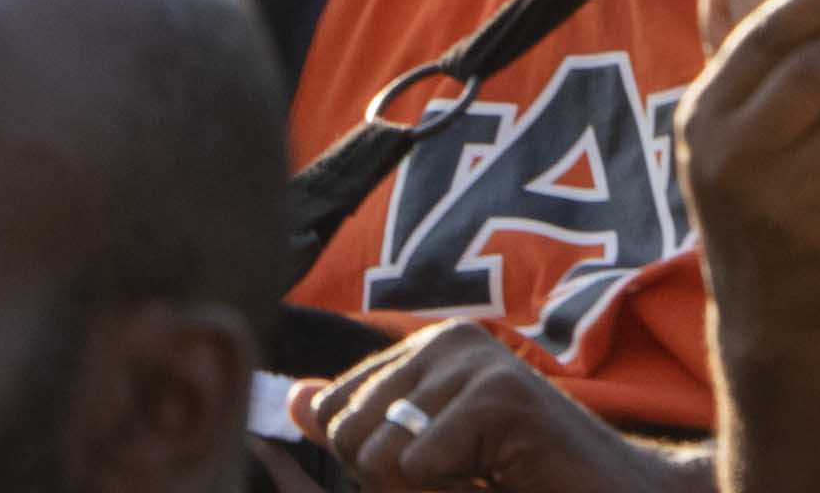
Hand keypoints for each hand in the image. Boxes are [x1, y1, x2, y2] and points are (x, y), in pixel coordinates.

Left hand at [298, 322, 675, 489]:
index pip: (335, 411)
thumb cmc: (525, 481)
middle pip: (348, 431)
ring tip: (487, 480)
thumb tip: (294, 399)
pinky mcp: (498, 394)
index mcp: (425, 351)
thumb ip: (368, 429)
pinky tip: (506, 478)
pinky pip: (418, 464)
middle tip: (466, 481)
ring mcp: (474, 361)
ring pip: (378, 452)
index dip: (374, 466)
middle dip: (394, 483)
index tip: (438, 473)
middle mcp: (445, 340)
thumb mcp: (433, 463)